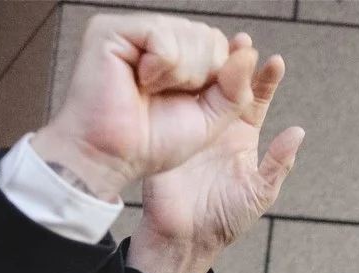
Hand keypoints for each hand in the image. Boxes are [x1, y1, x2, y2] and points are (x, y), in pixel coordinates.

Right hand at [31, 13, 265, 200]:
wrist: (115, 157)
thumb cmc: (153, 142)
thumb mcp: (210, 118)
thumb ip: (235, 89)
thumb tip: (248, 51)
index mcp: (178, 58)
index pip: (220, 46)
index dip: (223, 75)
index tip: (196, 96)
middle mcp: (155, 40)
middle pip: (210, 37)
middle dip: (202, 76)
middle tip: (166, 96)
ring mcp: (133, 32)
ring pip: (189, 33)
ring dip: (181, 73)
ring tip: (150, 89)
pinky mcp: (110, 30)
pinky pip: (161, 34)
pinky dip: (161, 65)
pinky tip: (139, 80)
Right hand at [130, 50, 297, 272]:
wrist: (184, 237)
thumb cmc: (223, 220)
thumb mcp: (259, 193)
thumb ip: (278, 164)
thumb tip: (298, 132)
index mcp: (241, 138)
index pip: (256, 101)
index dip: (266, 81)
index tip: (275, 61)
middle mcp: (216, 127)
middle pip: (227, 85)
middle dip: (235, 61)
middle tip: (242, 41)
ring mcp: (189, 126)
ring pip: (199, 87)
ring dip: (207, 66)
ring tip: (217, 45)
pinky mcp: (167, 131)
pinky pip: (172, 102)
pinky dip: (178, 82)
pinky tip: (183, 64)